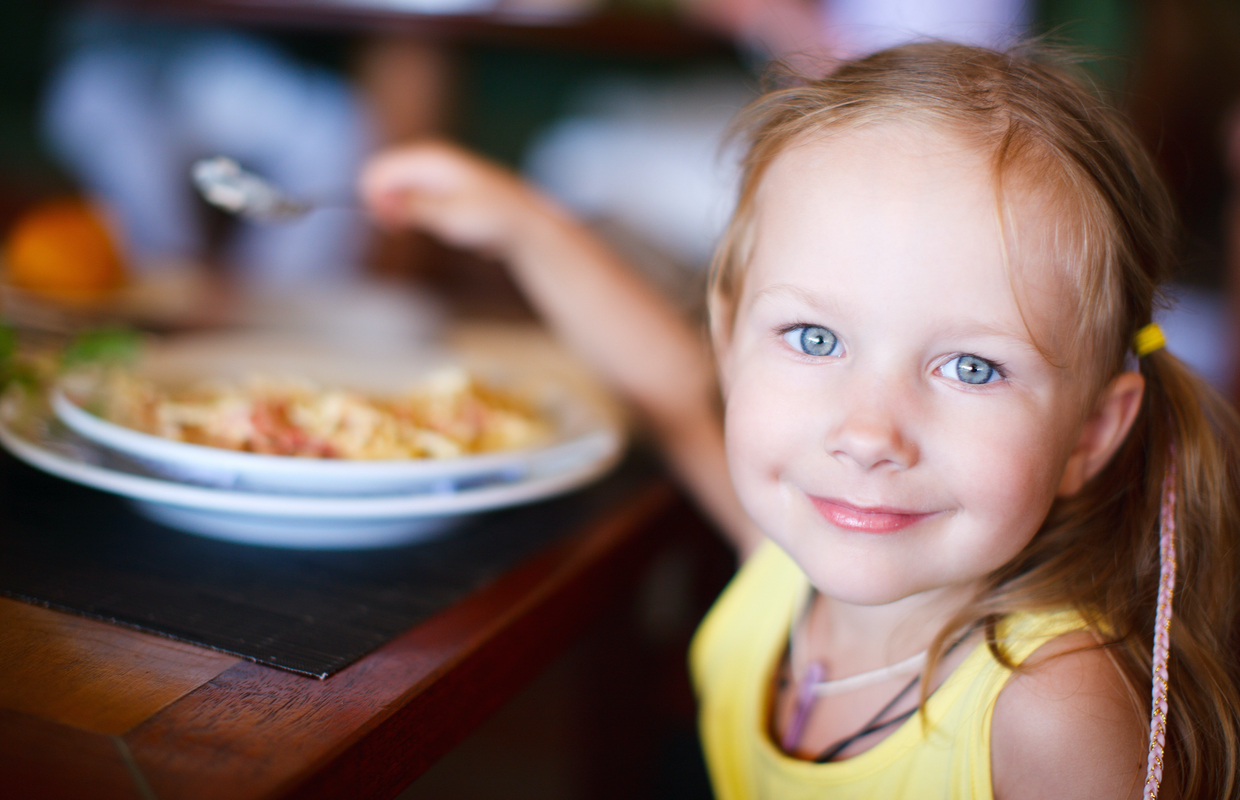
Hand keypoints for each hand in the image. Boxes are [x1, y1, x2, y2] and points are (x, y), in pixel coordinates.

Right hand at [358, 141, 544, 257]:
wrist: (524, 221)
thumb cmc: (491, 217)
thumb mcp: (449, 216)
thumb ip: (413, 207)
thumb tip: (382, 202)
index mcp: (429, 157)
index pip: (379, 169)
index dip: (375, 198)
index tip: (392, 225)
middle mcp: (430, 159)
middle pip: (385, 177)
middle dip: (384, 204)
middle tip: (399, 230)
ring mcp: (436, 172)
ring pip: (398, 190)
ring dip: (400, 211)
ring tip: (423, 228)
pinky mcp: (442, 188)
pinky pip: (414, 198)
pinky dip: (414, 214)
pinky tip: (437, 226)